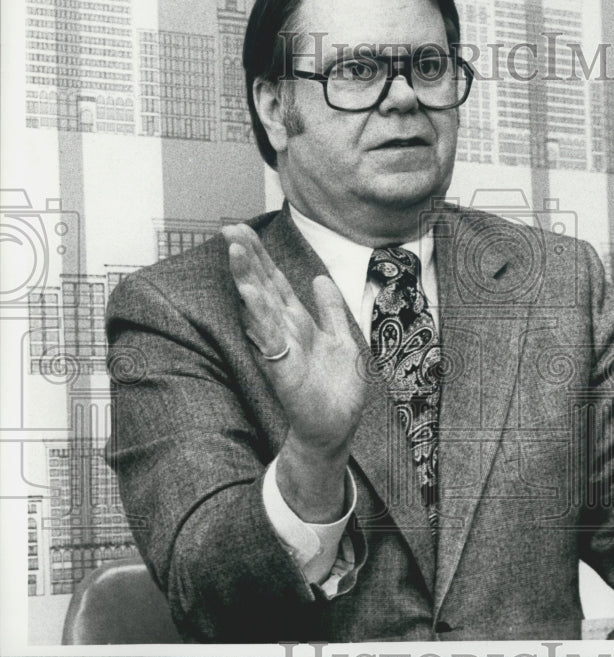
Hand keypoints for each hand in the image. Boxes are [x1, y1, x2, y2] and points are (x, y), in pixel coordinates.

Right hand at [223, 224, 365, 519]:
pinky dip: (259, 313)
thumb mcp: (341, 340)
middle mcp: (284, 331)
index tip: (243, 230)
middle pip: (263, 286)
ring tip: (234, 249)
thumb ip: (331, 310)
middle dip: (248, 258)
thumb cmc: (335, 391)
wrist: (335, 429)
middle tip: (229, 227)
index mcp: (297, 323)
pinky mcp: (282, 367)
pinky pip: (268, 335)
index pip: (276, 282)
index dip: (261, 257)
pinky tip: (249, 292)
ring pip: (260, 306)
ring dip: (247, 277)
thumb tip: (319, 278)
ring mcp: (280, 348)